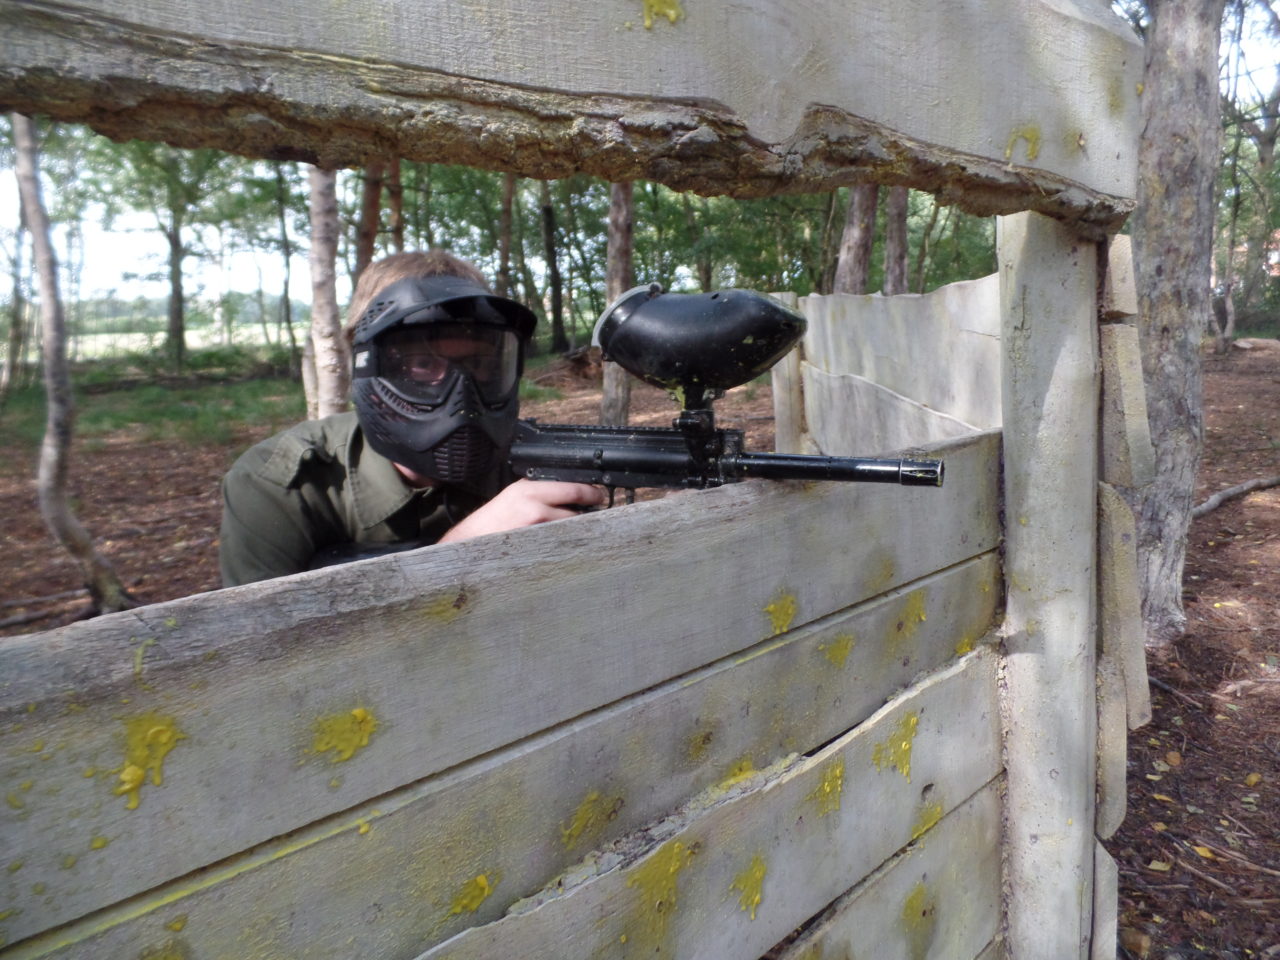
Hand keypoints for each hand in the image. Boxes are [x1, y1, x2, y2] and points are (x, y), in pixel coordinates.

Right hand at [438, 479, 607, 543]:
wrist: (470, 544)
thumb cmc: (490, 523)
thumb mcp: (513, 497)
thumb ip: (538, 494)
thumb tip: (566, 495)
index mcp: (529, 490)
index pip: (572, 489)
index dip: (590, 493)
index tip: (599, 495)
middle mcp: (536, 507)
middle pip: (577, 509)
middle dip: (588, 512)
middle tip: (595, 513)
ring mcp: (538, 529)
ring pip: (571, 528)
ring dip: (575, 530)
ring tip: (569, 532)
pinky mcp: (538, 547)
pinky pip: (561, 544)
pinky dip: (564, 544)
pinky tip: (558, 545)